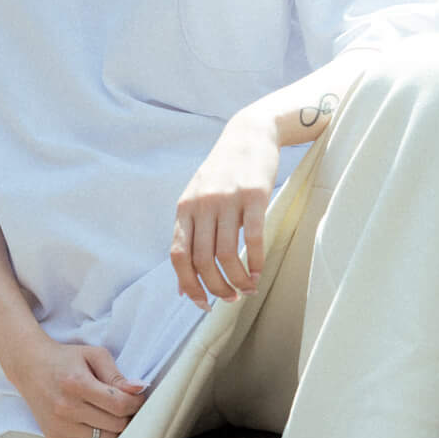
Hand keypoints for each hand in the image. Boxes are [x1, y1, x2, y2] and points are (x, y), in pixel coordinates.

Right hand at [11, 335, 145, 437]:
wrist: (30, 367)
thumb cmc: (66, 359)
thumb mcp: (93, 355)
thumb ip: (116, 374)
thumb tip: (139, 389)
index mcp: (78, 384)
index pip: (120, 405)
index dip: (136, 403)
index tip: (138, 397)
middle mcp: (66, 409)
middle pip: (116, 425)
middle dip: (128, 415)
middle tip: (126, 405)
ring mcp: (59, 427)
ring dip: (115, 428)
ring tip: (112, 414)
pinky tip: (98, 423)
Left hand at [171, 110, 278, 308]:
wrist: (250, 133)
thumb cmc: (223, 172)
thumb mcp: (198, 199)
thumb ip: (189, 236)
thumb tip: (181, 285)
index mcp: (185, 208)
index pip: (178, 256)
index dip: (188, 285)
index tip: (202, 304)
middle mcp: (202, 204)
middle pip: (202, 260)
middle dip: (216, 288)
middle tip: (231, 299)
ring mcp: (228, 199)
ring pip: (227, 254)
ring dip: (238, 280)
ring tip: (247, 289)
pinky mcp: (254, 195)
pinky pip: (253, 237)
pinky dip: (256, 261)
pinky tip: (259, 271)